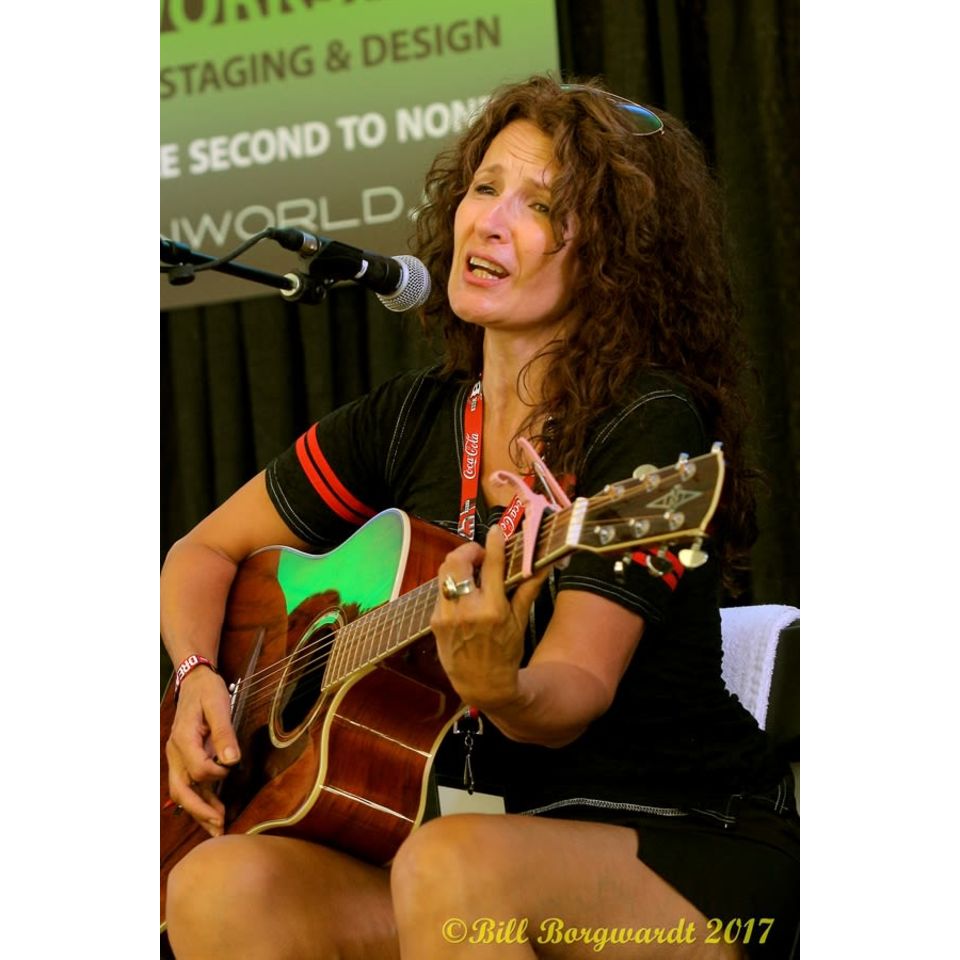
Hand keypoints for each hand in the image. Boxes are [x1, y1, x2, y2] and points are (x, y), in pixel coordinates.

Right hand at [164, 667, 240, 836]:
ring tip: (217, 829)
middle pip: (181, 790)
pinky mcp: (184, 760)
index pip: (197, 769)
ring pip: (182, 793)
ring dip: (199, 812)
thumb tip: (231, 759)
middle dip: (200, 811)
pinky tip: (212, 813)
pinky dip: (199, 801)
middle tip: (220, 827)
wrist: (194, 682)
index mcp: (183, 740)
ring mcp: (177, 758)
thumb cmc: (208, 692)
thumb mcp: (219, 705)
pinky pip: (188, 786)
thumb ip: (224, 732)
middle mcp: (176, 753)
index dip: (216, 774)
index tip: (231, 767)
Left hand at [429, 527, 549, 708]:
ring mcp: (447, 615)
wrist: (481, 684)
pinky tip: (463, 593)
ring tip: (472, 571)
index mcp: (493, 609)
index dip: (493, 542)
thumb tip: (543, 563)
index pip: (492, 565)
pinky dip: (452, 584)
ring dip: (458, 565)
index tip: (496, 531)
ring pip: (445, 572)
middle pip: (457, 561)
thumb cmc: (505, 653)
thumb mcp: (520, 622)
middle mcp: (467, 610)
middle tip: (480, 554)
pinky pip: (441, 590)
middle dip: (468, 550)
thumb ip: (528, 589)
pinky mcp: (435, 620)